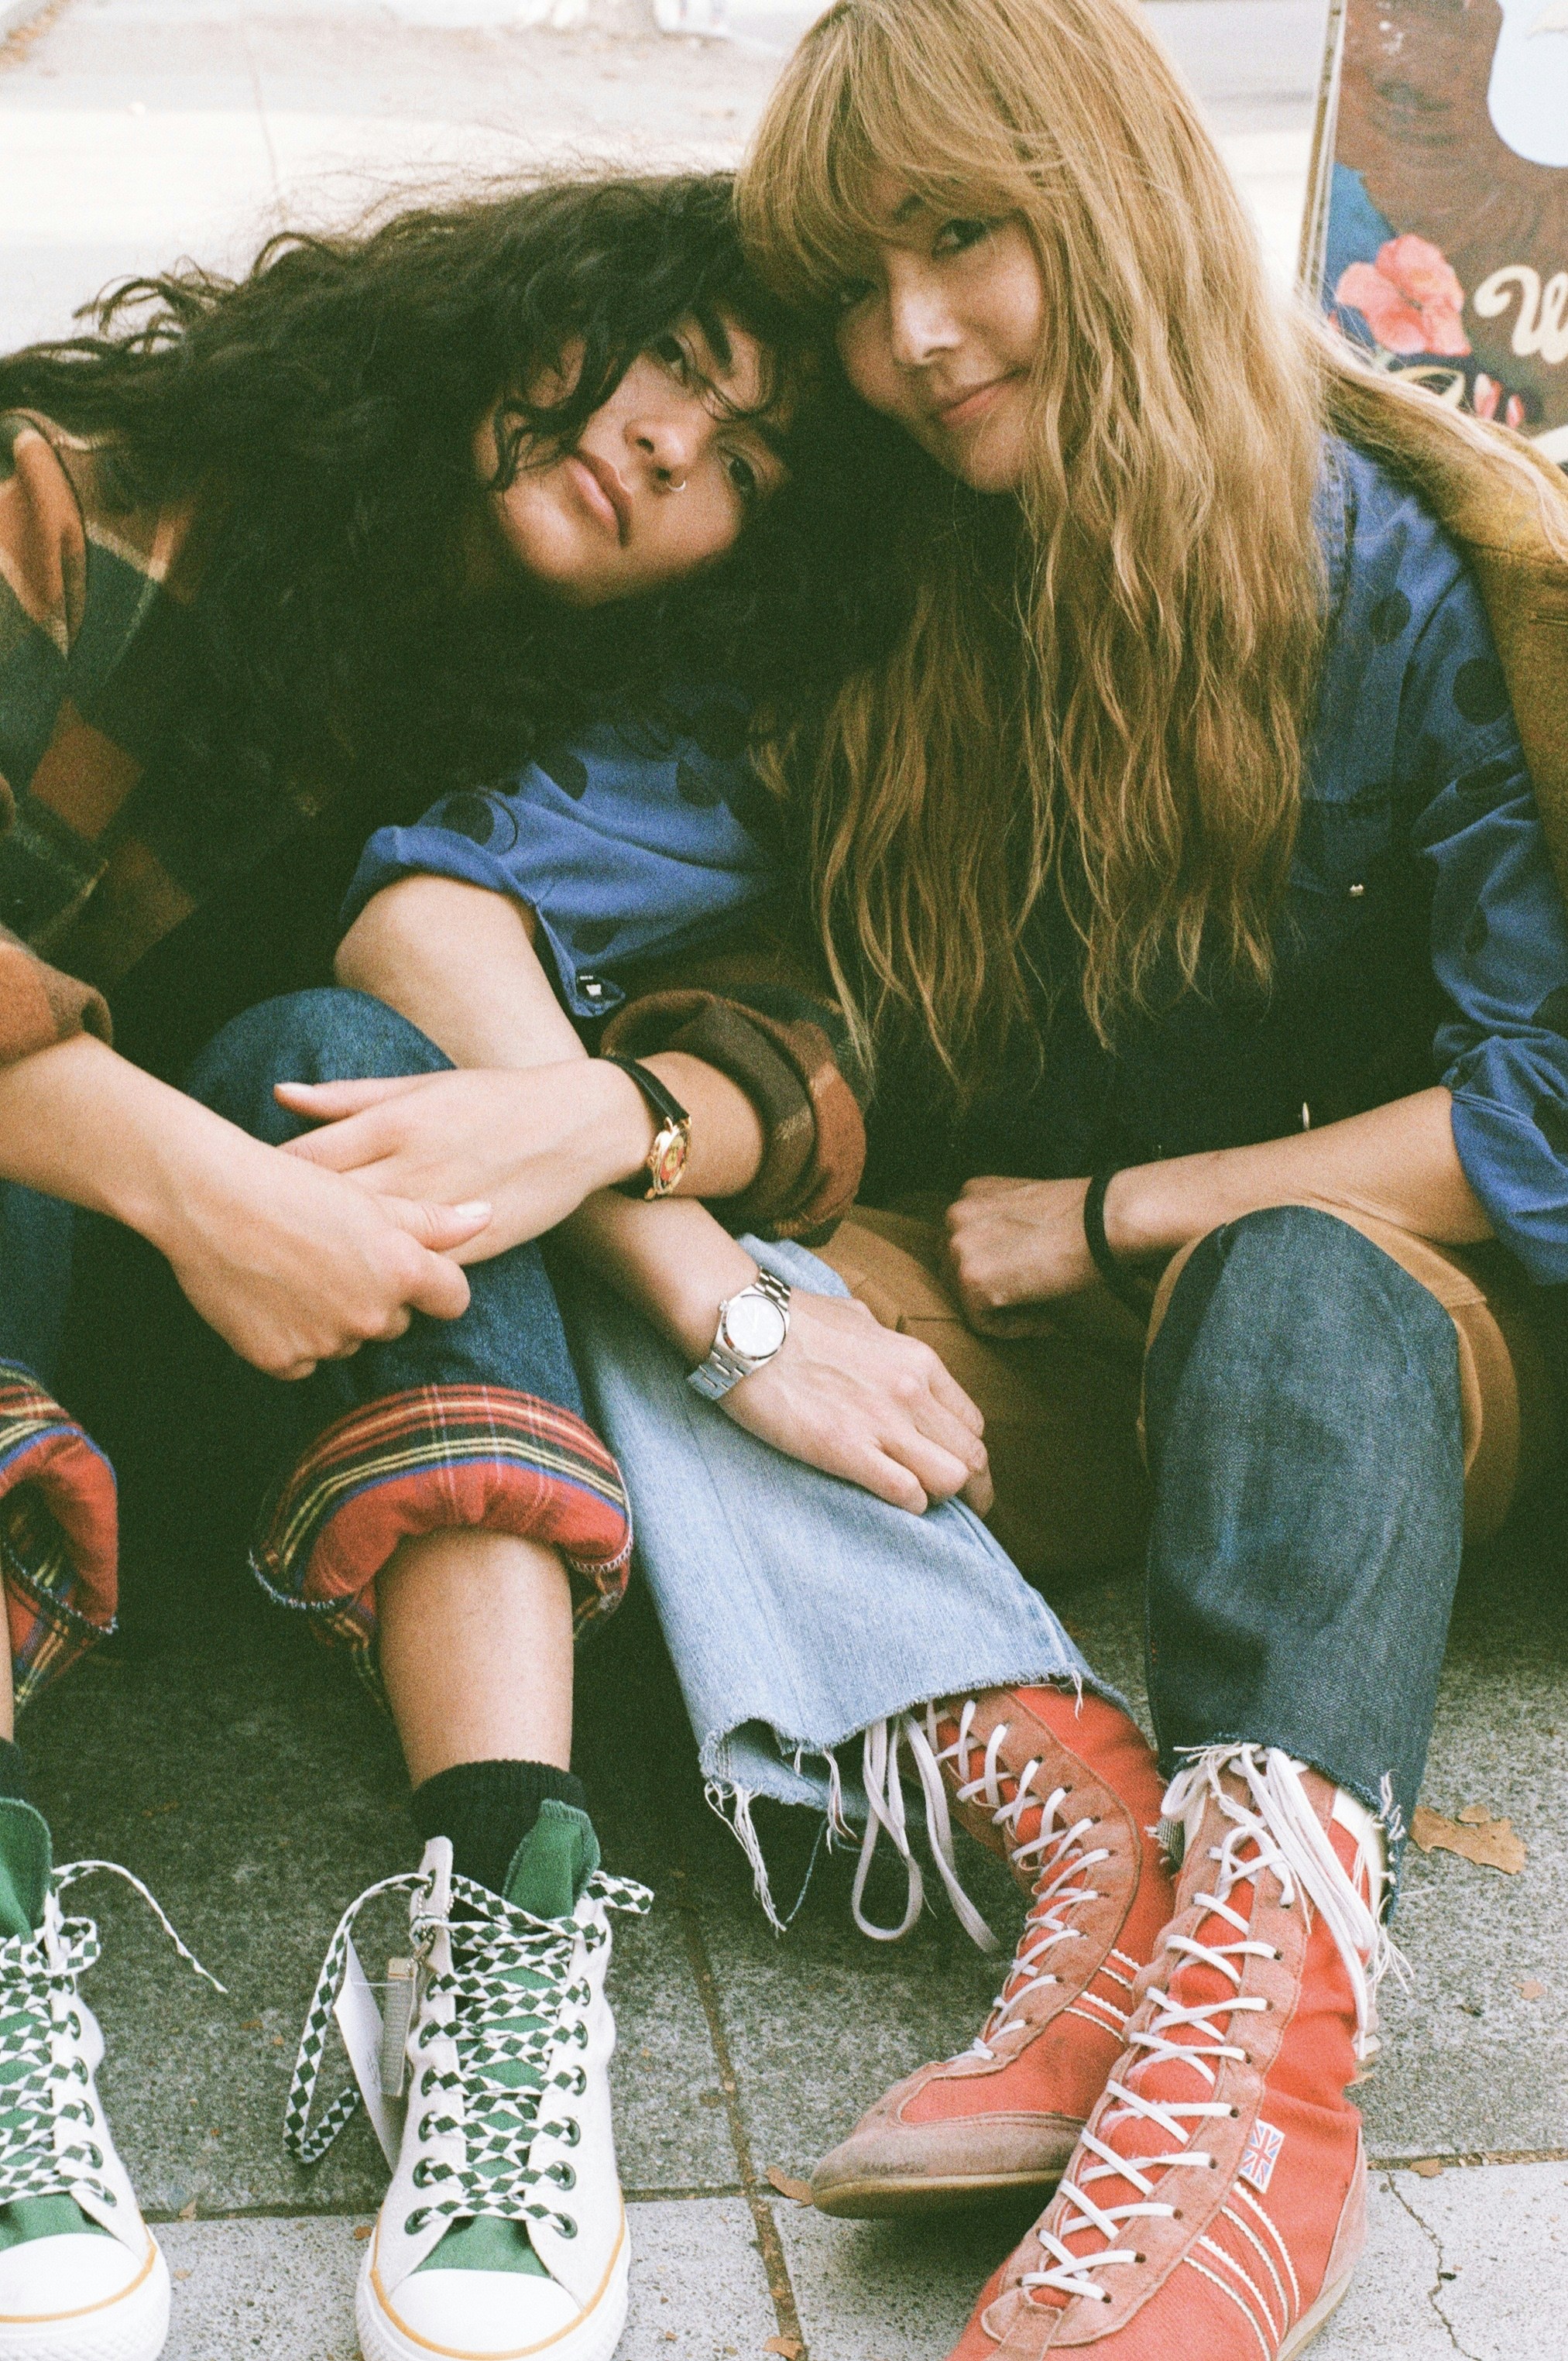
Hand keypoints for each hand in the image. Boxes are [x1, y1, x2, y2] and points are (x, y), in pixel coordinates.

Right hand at [159, 1134, 487, 1379]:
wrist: (207, 1201)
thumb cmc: (292, 1187)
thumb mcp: (369, 1198)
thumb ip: (432, 1220)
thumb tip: (486, 1218)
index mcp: (401, 1270)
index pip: (453, 1298)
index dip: (436, 1283)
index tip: (413, 1270)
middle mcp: (371, 1314)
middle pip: (396, 1320)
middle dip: (376, 1296)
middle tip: (332, 1255)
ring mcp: (325, 1342)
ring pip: (348, 1338)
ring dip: (332, 1316)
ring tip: (294, 1270)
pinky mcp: (281, 1361)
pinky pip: (305, 1360)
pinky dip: (293, 1336)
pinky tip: (271, 1296)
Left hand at [274, 1062, 651, 1259]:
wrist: (577, 1126)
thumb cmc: (491, 1100)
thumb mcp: (419, 1087)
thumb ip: (347, 1097)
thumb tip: (281, 1095)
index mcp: (392, 1123)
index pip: (305, 1157)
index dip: (265, 1178)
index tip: (241, 1193)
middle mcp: (410, 1167)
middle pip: (325, 1205)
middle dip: (283, 1225)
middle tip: (251, 1240)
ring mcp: (439, 1210)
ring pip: (365, 1246)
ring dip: (327, 1261)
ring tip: (293, 1272)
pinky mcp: (470, 1244)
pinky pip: (413, 1271)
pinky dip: (381, 1281)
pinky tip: (355, 1290)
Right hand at [719, 1288, 993, 1515]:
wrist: (747, 1327)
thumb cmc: (794, 1319)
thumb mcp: (858, 1319)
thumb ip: (884, 1342)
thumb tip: (883, 1349)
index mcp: (919, 1362)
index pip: (972, 1423)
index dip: (966, 1453)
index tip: (953, 1469)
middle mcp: (912, 1392)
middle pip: (972, 1457)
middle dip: (971, 1488)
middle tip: (955, 1505)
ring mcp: (883, 1422)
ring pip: (951, 1479)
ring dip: (942, 1499)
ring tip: (924, 1505)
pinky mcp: (848, 1450)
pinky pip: (906, 1493)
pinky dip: (909, 1505)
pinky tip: (895, 1503)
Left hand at [945, 1175, 1100, 1332]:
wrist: (1103, 1221)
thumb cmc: (1083, 1218)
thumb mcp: (1030, 1208)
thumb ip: (1003, 1226)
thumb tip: (1000, 1266)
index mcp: (970, 1193)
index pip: (960, 1242)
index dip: (990, 1268)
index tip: (1024, 1280)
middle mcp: (956, 1214)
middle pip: (953, 1271)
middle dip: (988, 1291)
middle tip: (1031, 1302)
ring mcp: (959, 1246)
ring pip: (964, 1298)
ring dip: (999, 1311)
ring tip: (1042, 1311)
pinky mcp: (971, 1279)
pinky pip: (981, 1322)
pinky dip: (1012, 1328)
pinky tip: (1044, 1318)